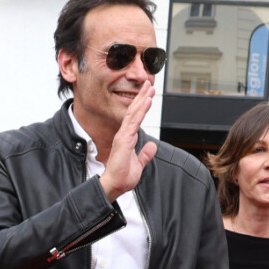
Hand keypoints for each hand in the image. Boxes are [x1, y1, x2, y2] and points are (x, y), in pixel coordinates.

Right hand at [99, 81, 157, 202]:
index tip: (148, 94)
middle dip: (142, 97)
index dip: (142, 105)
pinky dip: (140, 110)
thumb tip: (152, 147)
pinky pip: (133, 122)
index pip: (136, 118)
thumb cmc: (123, 176)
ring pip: (134, 113)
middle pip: (134, 111)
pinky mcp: (123, 140)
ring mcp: (123, 136)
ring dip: (142, 99)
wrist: (115, 185)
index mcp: (128, 138)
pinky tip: (146, 101)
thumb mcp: (139, 163)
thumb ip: (145, 155)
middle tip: (149, 83)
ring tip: (149, 88)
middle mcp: (125, 134)